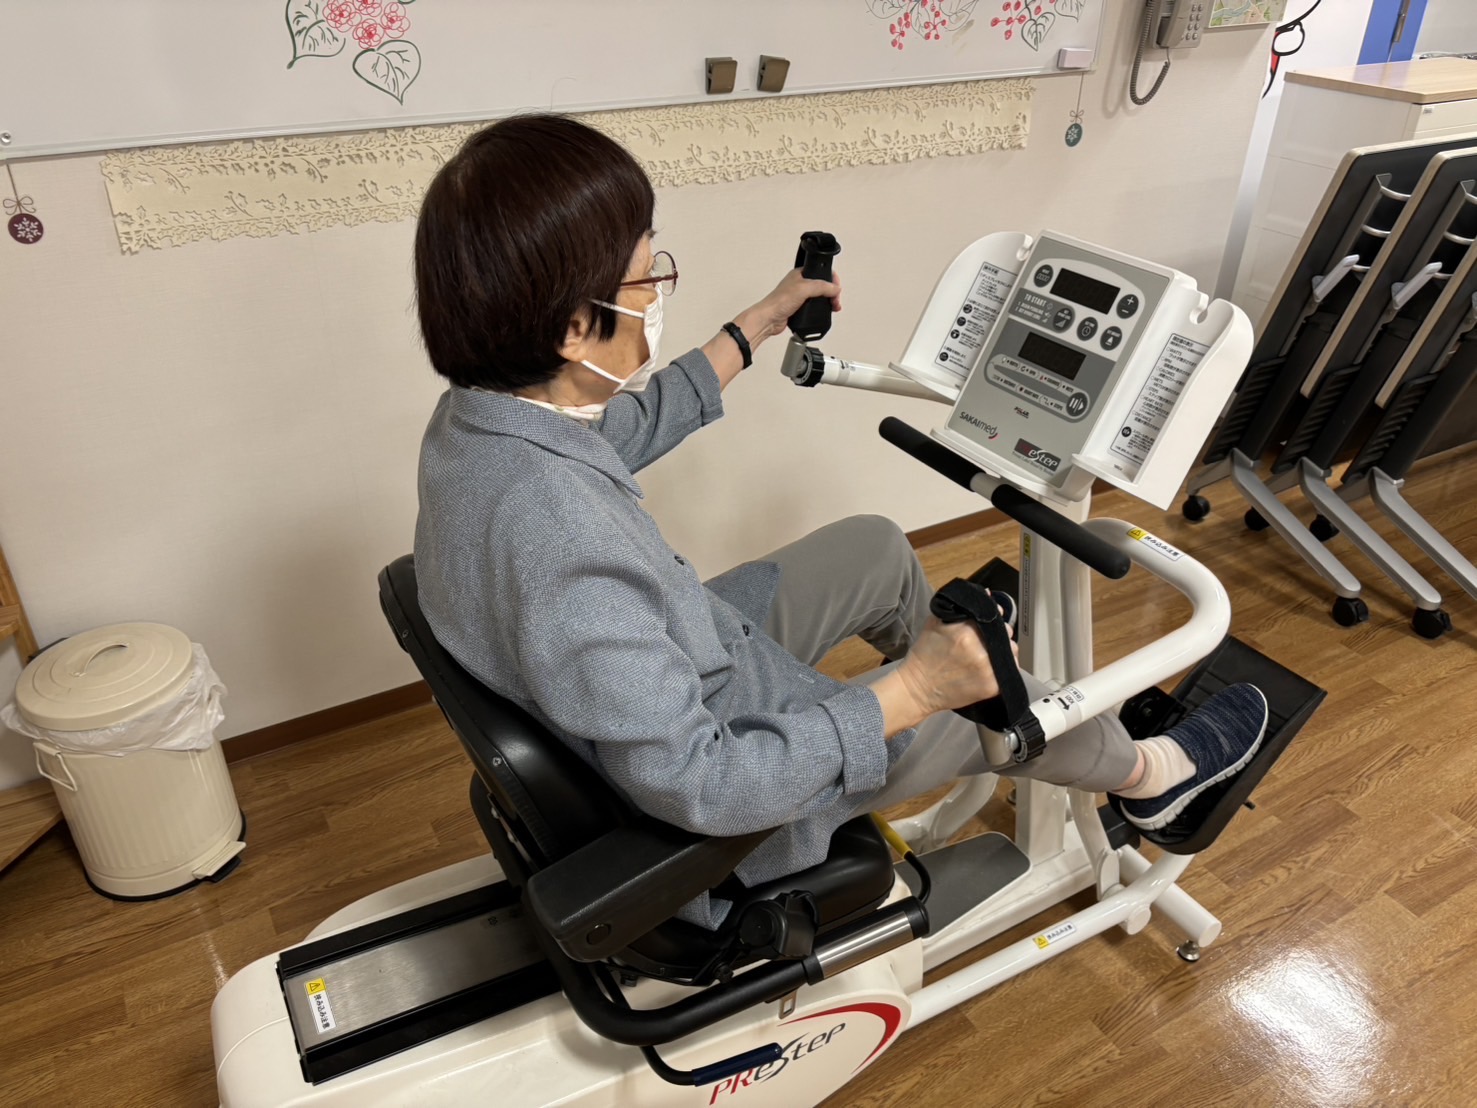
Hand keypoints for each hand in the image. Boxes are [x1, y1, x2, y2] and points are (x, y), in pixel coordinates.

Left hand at [733, 267, 842, 349]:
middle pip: (823, 286)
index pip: (821, 272)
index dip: (831, 279)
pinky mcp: (800, 308)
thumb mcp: (804, 288)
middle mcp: (800, 284)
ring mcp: (800, 297)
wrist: (769, 320)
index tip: (836, 288)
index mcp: (800, 274)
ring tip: (833, 307)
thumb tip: (835, 288)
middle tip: (835, 300)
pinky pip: (815, 307)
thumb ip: (821, 286)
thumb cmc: (778, 301)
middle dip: (832, 292)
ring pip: (820, 297)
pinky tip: (824, 313)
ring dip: (828, 302)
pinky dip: (821, 310)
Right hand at [893, 616, 1016, 720]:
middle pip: (1006, 634)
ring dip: (1003, 651)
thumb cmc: (925, 654)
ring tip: (987, 656)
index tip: (987, 623)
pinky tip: (988, 668)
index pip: (995, 616)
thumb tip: (987, 593)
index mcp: (967, 631)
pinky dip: (1002, 668)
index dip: (993, 618)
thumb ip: (961, 607)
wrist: (918, 688)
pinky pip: (1009, 671)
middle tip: (984, 641)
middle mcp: (981, 650)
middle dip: (999, 634)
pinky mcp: (993, 686)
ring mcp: (989, 670)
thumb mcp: (936, 622)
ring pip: (1010, 652)